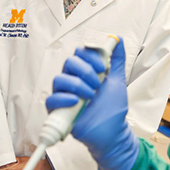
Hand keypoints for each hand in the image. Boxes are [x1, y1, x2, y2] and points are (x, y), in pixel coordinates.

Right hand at [45, 38, 139, 169]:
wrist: (112, 131)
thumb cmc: (112, 107)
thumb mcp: (117, 80)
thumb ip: (117, 60)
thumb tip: (118, 38)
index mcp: (85, 71)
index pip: (80, 53)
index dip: (90, 56)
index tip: (103, 67)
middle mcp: (72, 80)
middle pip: (69, 62)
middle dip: (85, 70)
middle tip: (98, 83)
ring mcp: (64, 94)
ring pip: (59, 79)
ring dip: (77, 85)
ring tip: (91, 96)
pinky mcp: (58, 110)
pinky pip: (51, 99)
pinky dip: (64, 98)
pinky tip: (77, 101)